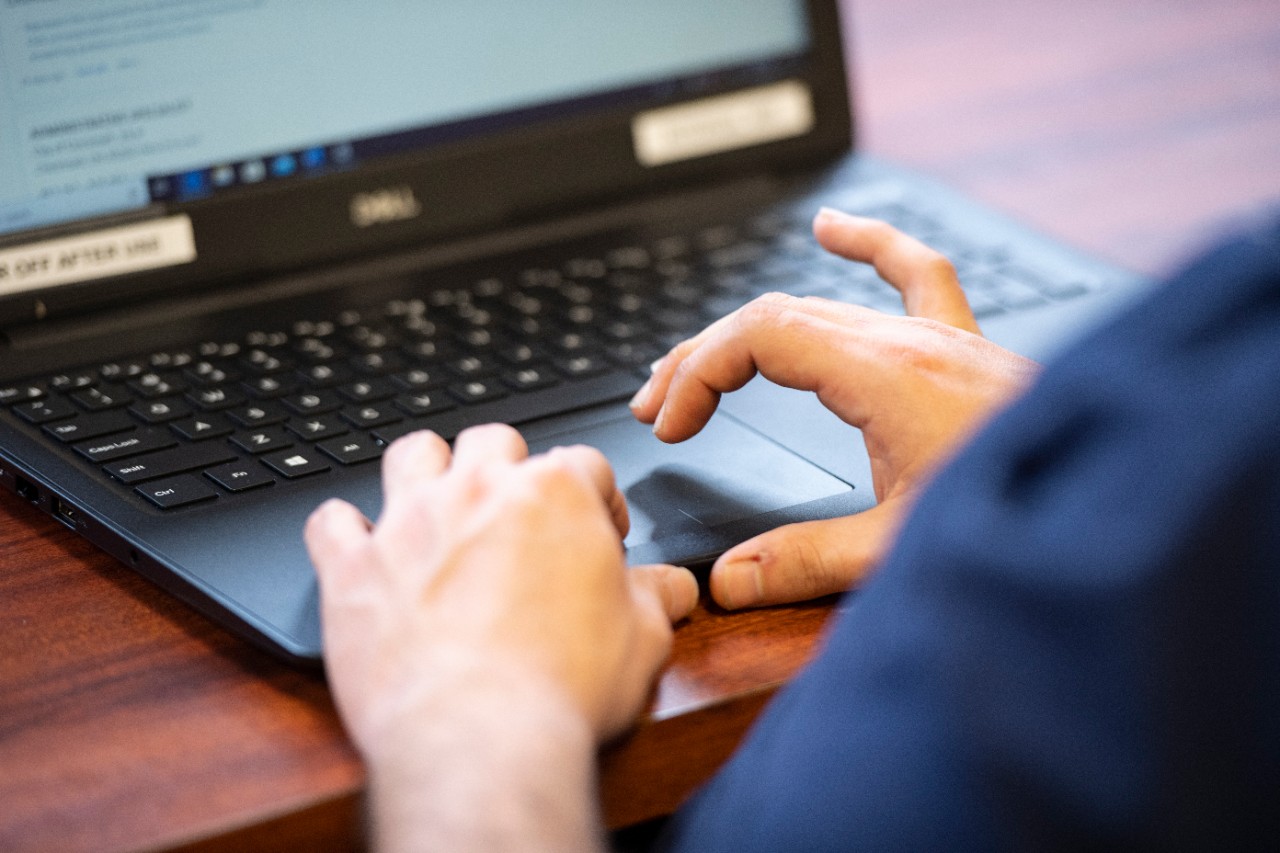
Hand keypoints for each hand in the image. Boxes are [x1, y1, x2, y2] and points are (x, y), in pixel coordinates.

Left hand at [304, 425, 698, 758]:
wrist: (479, 738)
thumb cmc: (563, 687)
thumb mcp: (643, 639)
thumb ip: (657, 597)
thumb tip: (672, 585)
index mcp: (553, 494)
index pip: (583, 463)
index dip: (598, 500)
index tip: (599, 535)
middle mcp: (477, 491)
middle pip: (492, 442)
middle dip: (509, 471)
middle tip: (519, 521)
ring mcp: (408, 523)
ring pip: (411, 454)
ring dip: (427, 474)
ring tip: (441, 513)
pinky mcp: (353, 568)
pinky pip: (331, 521)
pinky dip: (346, 532)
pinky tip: (363, 552)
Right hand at [629, 207, 1039, 608]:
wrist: (1115, 493)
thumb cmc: (1025, 512)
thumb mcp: (902, 550)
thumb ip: (808, 562)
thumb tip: (728, 578)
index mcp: (885, 373)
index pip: (758, 336)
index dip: (697, 373)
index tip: (673, 424)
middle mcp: (909, 341)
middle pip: (775, 316)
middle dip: (704, 359)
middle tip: (662, 408)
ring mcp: (938, 337)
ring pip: (819, 301)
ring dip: (751, 327)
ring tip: (701, 360)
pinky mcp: (963, 349)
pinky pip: (912, 273)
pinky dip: (868, 246)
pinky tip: (835, 229)